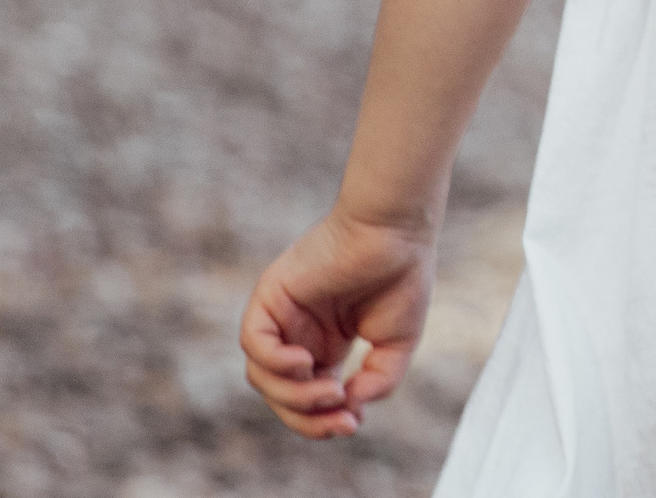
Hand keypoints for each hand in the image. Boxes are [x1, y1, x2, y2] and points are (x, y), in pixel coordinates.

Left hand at [238, 210, 434, 438]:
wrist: (397, 230)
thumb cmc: (402, 276)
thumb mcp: (396, 344)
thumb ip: (377, 382)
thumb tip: (348, 407)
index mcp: (325, 345)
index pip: (307, 399)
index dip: (323, 422)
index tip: (354, 425)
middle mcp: (298, 333)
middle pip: (282, 395)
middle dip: (308, 419)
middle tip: (342, 421)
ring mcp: (282, 315)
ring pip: (263, 377)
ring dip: (294, 396)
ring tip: (331, 390)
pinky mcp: (270, 295)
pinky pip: (253, 343)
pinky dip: (273, 363)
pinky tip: (305, 363)